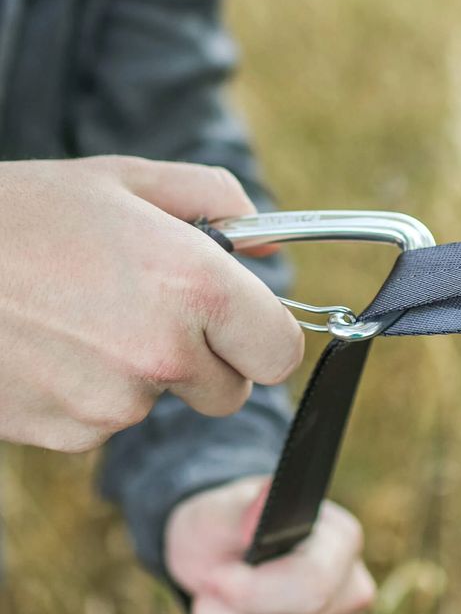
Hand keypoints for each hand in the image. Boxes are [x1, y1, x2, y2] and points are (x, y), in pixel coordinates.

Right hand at [0, 156, 302, 451]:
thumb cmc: (21, 213)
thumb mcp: (125, 179)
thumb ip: (217, 202)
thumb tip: (268, 246)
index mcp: (194, 286)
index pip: (281, 352)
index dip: (266, 338)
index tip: (244, 324)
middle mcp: (164, 354)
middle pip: (233, 390)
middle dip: (211, 360)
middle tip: (158, 311)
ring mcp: (114, 403)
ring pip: (166, 403)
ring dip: (145, 371)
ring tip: (87, 315)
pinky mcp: (69, 434)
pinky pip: (110, 419)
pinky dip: (95, 391)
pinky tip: (55, 346)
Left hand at [166, 477, 375, 613]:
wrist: (223, 564)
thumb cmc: (224, 530)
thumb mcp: (218, 511)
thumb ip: (237, 510)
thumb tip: (259, 510)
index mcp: (342, 541)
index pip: (311, 586)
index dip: (251, 593)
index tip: (215, 577)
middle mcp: (354, 594)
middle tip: (207, 593)